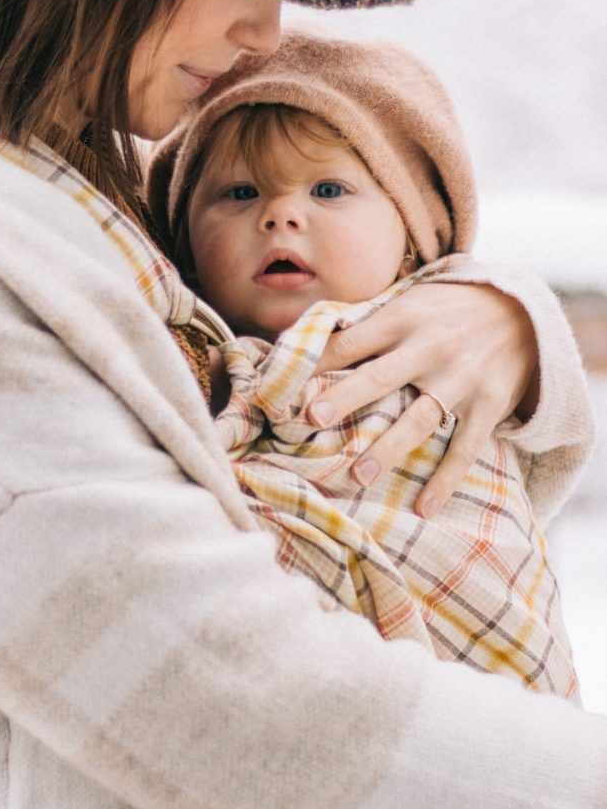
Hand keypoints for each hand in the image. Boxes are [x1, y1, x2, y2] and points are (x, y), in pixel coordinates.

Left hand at [306, 283, 538, 517]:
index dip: (316, 362)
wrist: (525, 313)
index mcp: (403, 318)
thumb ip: (371, 320)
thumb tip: (313, 338)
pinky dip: (446, 479)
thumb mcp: (413, 300)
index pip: (351, 342)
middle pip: (381, 377)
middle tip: (312, 420)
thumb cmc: (451, 309)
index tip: (283, 385)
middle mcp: (430, 348)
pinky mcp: (489, 405)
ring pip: (421, 419)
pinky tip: (424, 508)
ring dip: (389, 448)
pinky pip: (466, 447)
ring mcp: (462, 379)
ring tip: (359, 475)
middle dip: (346, 398)